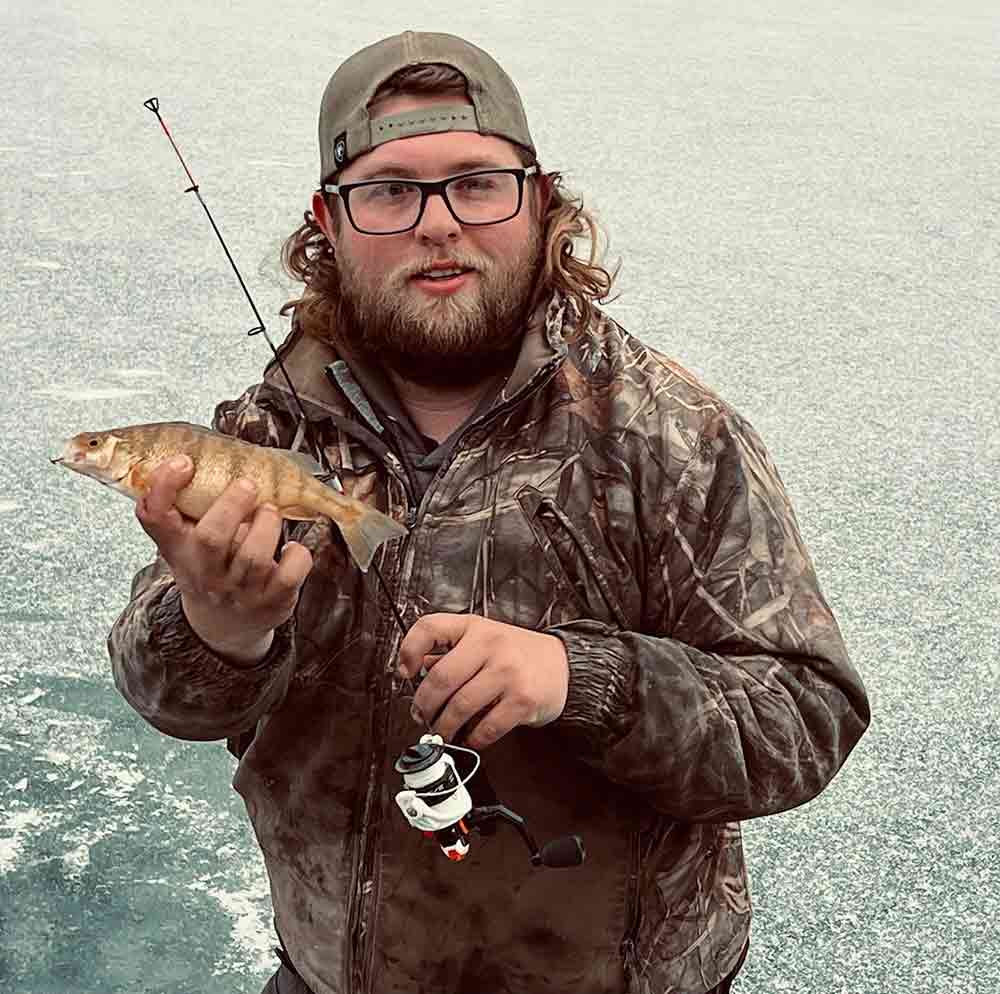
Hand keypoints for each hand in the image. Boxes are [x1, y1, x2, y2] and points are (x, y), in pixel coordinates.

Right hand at [135, 455, 312, 660]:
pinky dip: (297, 555)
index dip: (165, 486)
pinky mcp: (270, 601)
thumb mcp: (185, 542)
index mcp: (179, 549)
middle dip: (232, 505)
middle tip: (247, 484)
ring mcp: (238, 590)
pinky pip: (289, 574)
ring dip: (268, 524)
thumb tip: (199, 456)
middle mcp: (205, 572)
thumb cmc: (208, 567)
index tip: (183, 461)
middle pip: (211, 538)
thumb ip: (183, 507)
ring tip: (270, 512)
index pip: (155, 517)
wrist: (222, 626)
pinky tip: (291, 549)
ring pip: (254, 555)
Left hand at [397, 614, 569, 750]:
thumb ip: (449, 651)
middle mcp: (491, 644)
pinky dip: (472, 738)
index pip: (430, 628)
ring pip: (460, 707)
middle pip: (440, 678)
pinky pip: (486, 727)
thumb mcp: (482, 638)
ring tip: (442, 731)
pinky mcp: (523, 700)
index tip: (405, 672)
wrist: (562, 665)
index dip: (408, 650)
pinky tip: (470, 737)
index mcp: (474, 627)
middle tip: (421, 716)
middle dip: (424, 705)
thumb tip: (414, 670)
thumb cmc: (516, 653)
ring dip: (444, 727)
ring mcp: (508, 672)